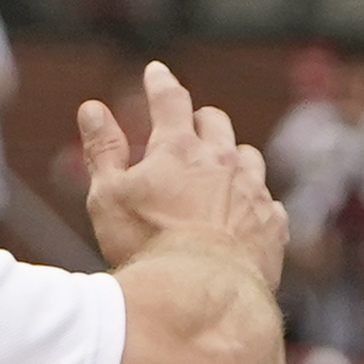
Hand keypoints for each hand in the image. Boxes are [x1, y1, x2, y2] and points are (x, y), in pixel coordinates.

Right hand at [73, 61, 283, 283]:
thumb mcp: (108, 196)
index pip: (169, 101)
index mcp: (178, 149)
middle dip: (200, 120)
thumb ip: (103, 150)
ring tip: (220, 172)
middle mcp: (222, 161)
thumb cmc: (145, 244)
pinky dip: (254, 205)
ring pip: (248, 157)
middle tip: (189, 127)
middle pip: (216, 122)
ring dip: (233, 158)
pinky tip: (243, 218)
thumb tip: (92, 108)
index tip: (156, 71)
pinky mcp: (272, 224)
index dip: (160, 83)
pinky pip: (268, 203)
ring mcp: (252, 191)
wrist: (202, 292)